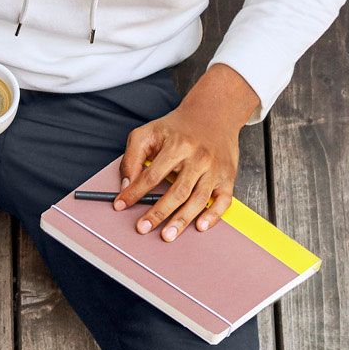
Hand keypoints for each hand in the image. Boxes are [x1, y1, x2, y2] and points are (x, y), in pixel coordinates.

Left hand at [114, 63, 259, 239]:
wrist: (214, 114)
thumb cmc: (178, 128)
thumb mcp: (148, 133)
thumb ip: (133, 157)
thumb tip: (126, 185)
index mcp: (178, 146)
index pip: (152, 175)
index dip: (134, 192)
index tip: (121, 205)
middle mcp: (199, 158)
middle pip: (177, 191)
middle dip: (158, 212)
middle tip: (143, 228)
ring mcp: (215, 169)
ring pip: (199, 199)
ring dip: (182, 220)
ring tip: (167, 235)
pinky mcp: (227, 178)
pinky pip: (223, 201)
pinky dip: (213, 216)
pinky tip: (200, 226)